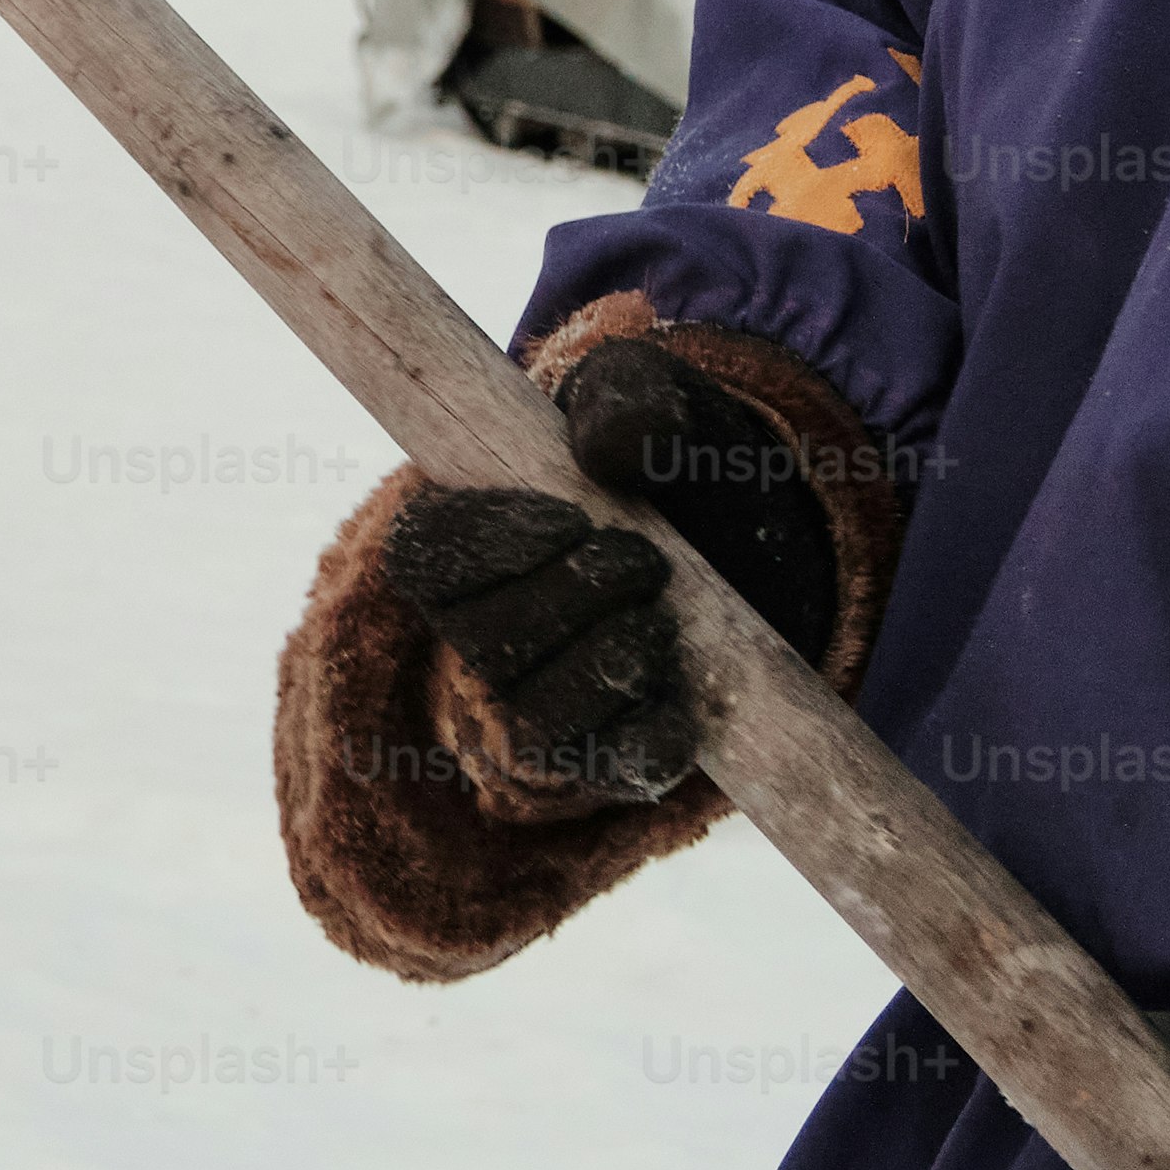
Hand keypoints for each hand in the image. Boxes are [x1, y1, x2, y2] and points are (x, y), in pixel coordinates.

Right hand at [387, 337, 864, 806]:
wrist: (750, 533)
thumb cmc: (668, 462)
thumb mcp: (654, 401)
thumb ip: (631, 398)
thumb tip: (610, 442)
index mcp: (463, 542)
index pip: (420, 557)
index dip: (483, 547)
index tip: (571, 520)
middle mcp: (479, 638)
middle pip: (482, 645)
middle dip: (572, 600)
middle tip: (645, 558)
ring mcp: (535, 710)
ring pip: (534, 722)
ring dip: (609, 662)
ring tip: (662, 616)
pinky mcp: (602, 760)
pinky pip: (608, 770)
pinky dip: (654, 732)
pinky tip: (685, 686)